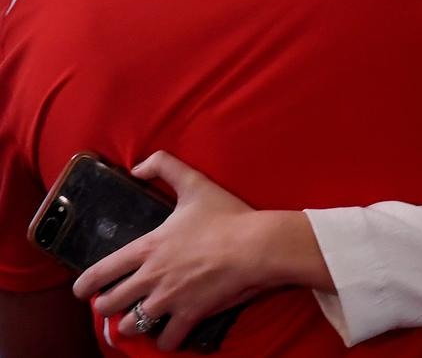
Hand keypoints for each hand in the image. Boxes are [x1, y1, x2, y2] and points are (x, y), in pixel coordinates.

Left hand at [73, 152, 265, 351]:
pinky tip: (168, 333)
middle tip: (111, 305)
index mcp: (148, 247)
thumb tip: (138, 167)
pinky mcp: (190, 316)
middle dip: (106, 307)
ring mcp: (170, 300)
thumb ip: (163, 166)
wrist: (256, 246)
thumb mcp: (194, 182)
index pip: (103, 271)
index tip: (81, 290)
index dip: (85, 284)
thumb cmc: (225, 215)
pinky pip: (167, 341)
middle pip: (111, 304)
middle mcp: (152, 277)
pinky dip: (165, 340)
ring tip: (136, 322)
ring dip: (131, 325)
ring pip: (132, 326)